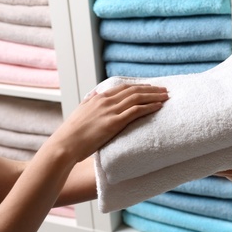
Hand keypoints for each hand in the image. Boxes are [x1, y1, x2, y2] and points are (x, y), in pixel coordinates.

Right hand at [45, 84, 168, 162]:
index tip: (150, 87)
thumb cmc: (72, 132)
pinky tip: (159, 106)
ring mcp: (110, 111)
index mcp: (99, 98)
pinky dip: (149, 107)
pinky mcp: (114, 123)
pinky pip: (136, 111)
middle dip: (151, 89)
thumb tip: (95, 95)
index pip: (124, 87)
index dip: (139, 86)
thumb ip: (90, 102)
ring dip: (154, 96)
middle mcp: (106, 101)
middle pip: (134, 90)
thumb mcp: (81, 111)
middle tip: (164, 89)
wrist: (65, 145)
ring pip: (137, 98)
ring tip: (166, 96)